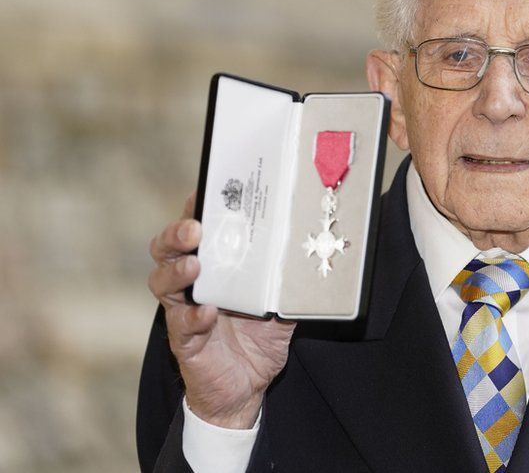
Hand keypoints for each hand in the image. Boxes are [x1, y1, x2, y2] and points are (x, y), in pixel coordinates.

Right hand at [148, 193, 295, 428]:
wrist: (247, 387)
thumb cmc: (259, 337)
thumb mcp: (282, 303)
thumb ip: (291, 280)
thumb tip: (316, 253)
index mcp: (214, 266)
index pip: (197, 231)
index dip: (194, 209)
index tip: (203, 191)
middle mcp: (193, 284)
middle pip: (168, 250)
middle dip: (176, 235)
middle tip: (193, 228)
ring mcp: (183, 311)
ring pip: (163, 283)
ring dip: (177, 272)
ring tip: (194, 266)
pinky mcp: (185, 342)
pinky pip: (181, 326)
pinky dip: (194, 318)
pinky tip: (208, 313)